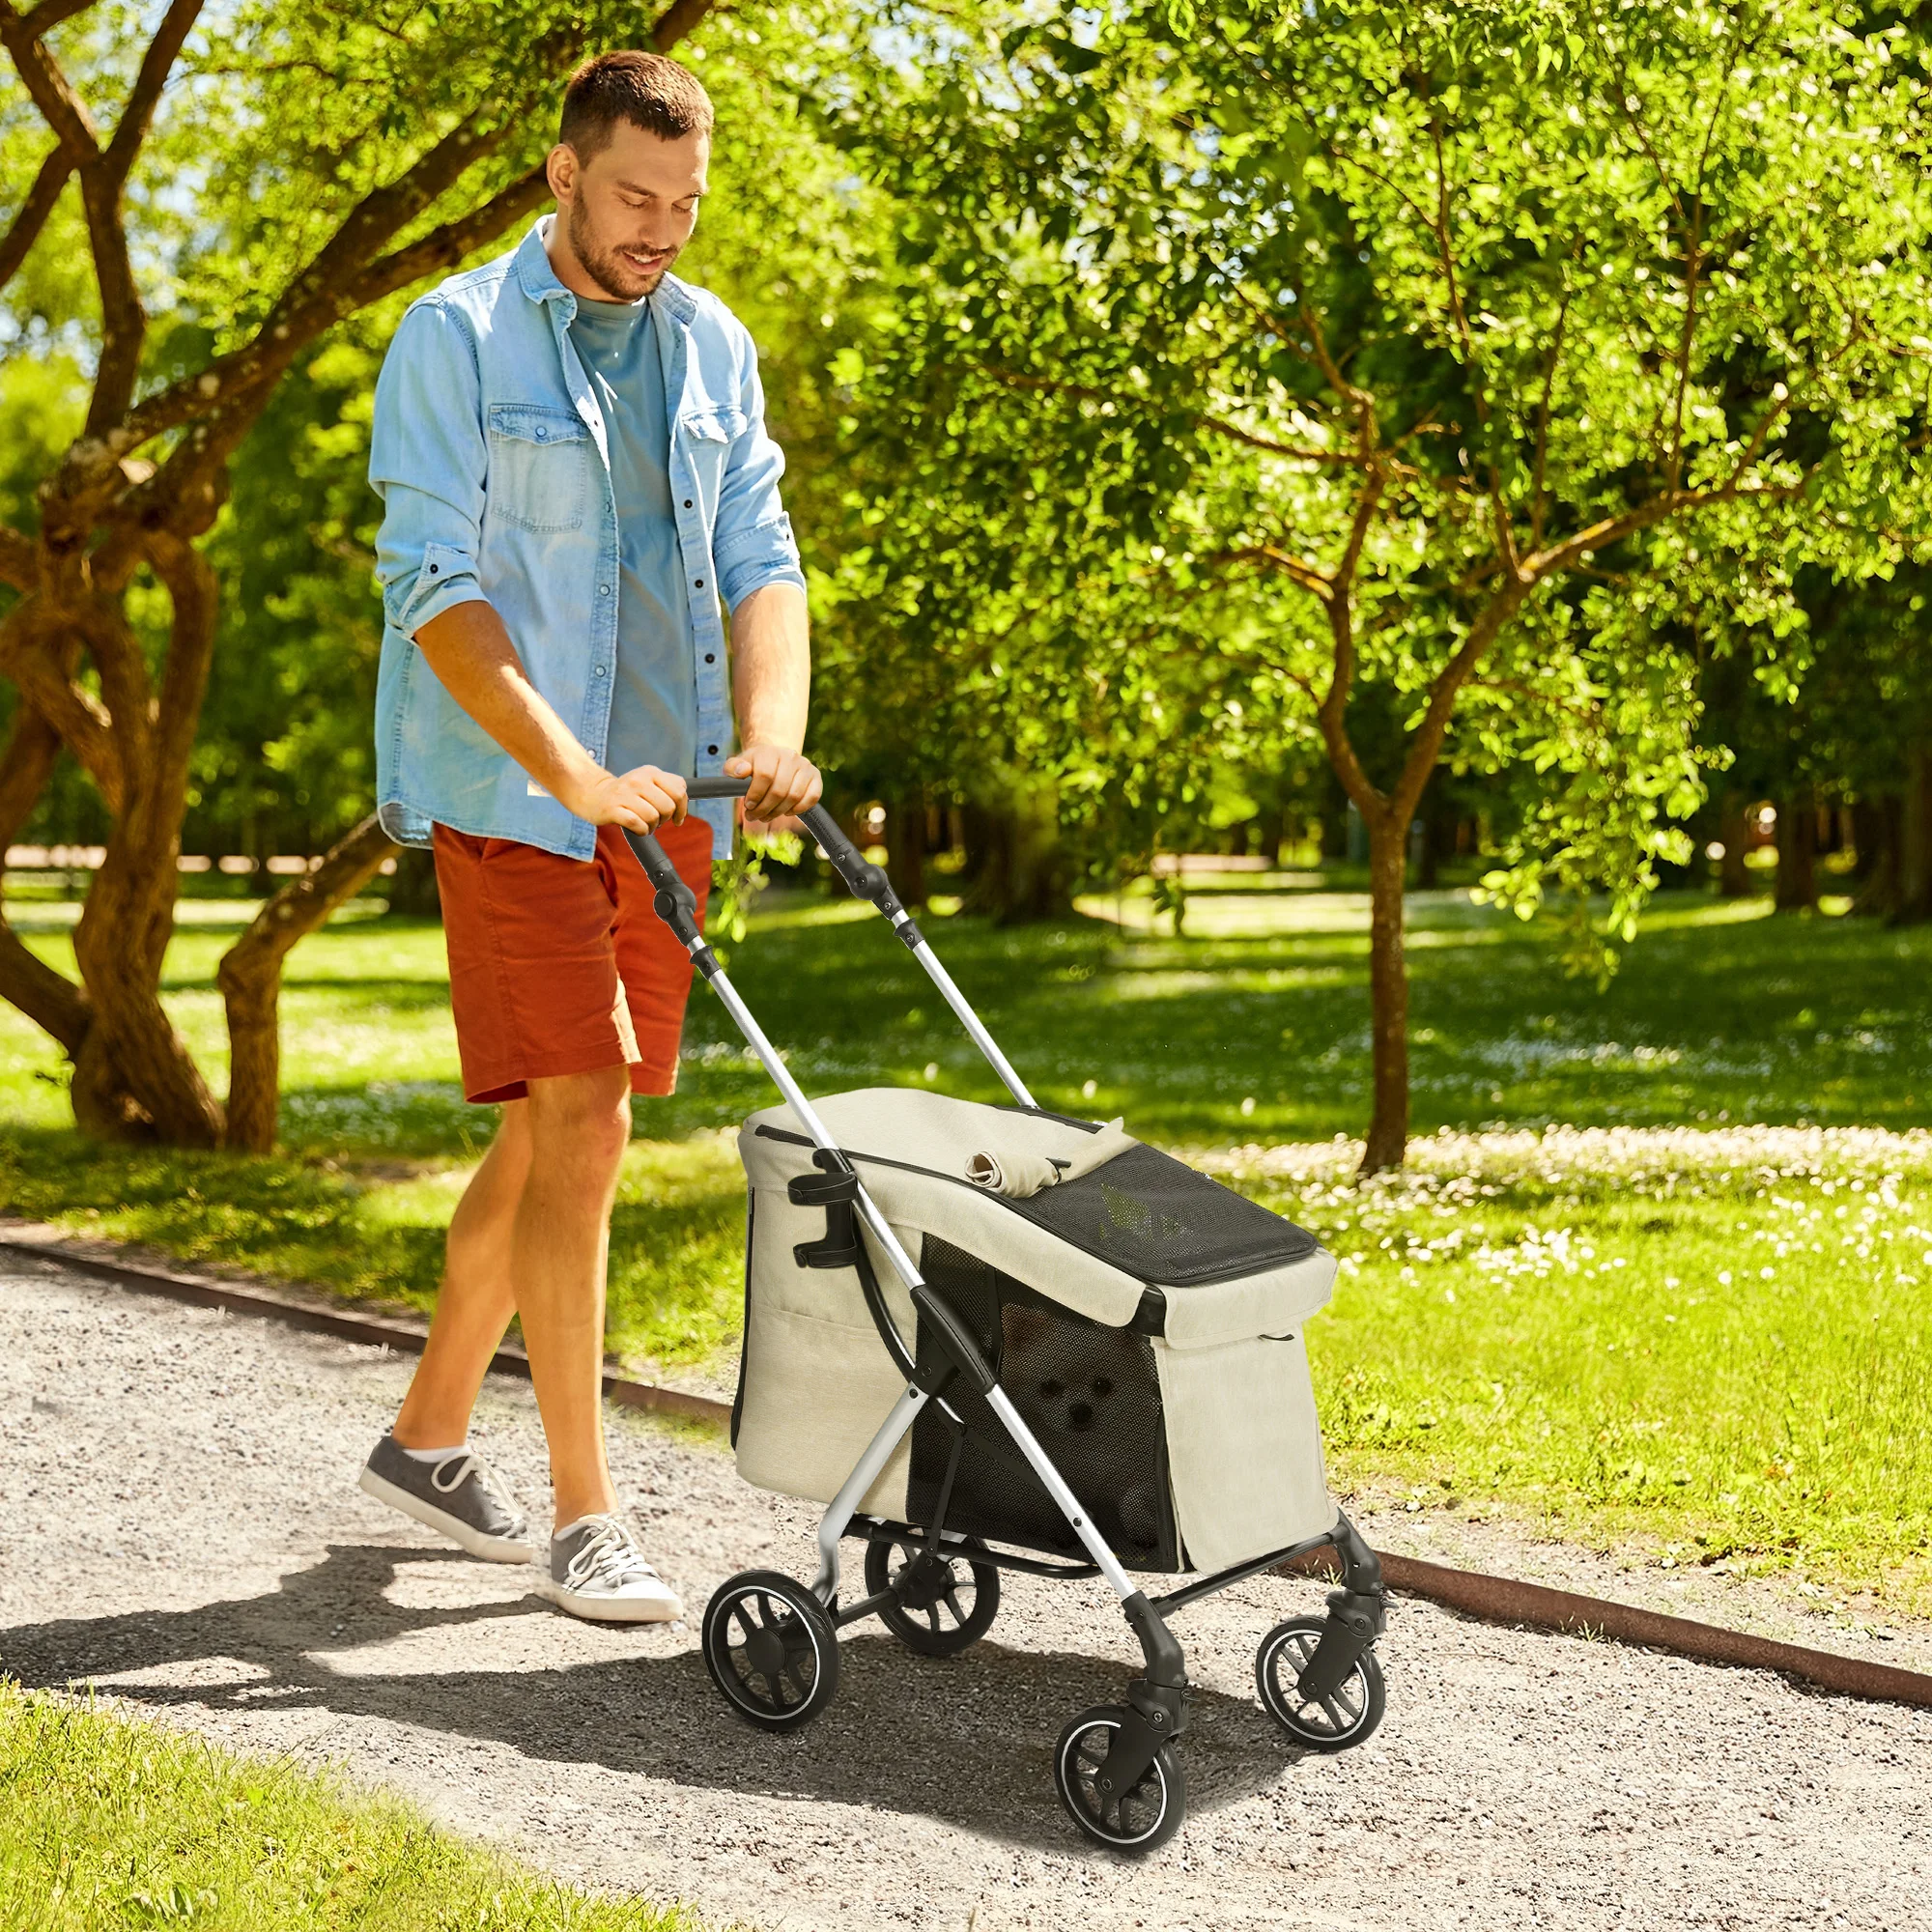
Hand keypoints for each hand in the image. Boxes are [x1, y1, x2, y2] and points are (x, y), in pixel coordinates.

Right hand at [563, 763, 687, 834]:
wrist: (594, 794)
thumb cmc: (627, 793)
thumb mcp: (649, 782)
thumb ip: (670, 788)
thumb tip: (683, 807)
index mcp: (651, 772)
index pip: (679, 791)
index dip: (682, 808)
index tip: (677, 818)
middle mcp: (638, 780)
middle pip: (668, 807)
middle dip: (665, 819)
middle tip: (656, 820)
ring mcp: (624, 793)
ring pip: (653, 817)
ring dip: (652, 826)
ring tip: (644, 823)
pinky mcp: (612, 808)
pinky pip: (638, 824)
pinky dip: (641, 831)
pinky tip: (637, 828)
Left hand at [726, 745, 821, 825]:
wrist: (775, 759)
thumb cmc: (754, 766)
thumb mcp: (738, 765)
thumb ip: (732, 768)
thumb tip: (742, 771)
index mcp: (770, 752)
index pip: (765, 775)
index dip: (755, 795)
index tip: (748, 805)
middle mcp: (790, 756)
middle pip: (779, 790)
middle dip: (764, 808)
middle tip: (754, 816)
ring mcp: (805, 766)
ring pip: (794, 796)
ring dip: (778, 812)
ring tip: (766, 816)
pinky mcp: (816, 777)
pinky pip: (812, 798)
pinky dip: (798, 809)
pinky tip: (786, 812)